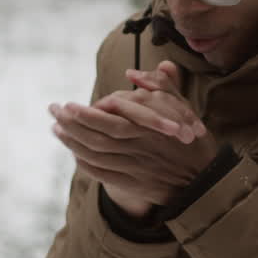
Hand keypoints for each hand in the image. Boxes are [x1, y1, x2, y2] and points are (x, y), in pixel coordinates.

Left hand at [49, 62, 216, 218]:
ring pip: (95, 155)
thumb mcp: (182, 107)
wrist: (205, 180)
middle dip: (70, 124)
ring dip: (72, 142)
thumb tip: (132, 73)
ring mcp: (134, 167)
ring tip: (56, 129)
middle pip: (96, 136)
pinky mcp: (133, 184)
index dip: (84, 114)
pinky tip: (73, 152)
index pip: (109, 119)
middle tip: (53, 111)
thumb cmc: (193, 140)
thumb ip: (160, 86)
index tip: (68, 104)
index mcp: (148, 127)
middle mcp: (138, 147)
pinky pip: (101, 174)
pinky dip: (84, 163)